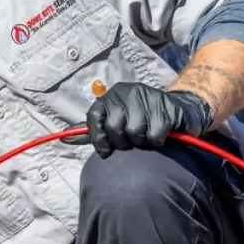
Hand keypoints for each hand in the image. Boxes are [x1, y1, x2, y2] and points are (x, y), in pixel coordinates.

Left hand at [85, 82, 212, 157]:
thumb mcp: (115, 121)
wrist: (179, 110)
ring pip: (135, 133)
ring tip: (146, 137)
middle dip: (123, 142)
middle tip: (132, 141)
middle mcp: (127, 92)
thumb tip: (64, 137)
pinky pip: (154, 137)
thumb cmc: (141, 120)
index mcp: (111, 96)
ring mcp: (148, 98)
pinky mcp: (166, 109)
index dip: (98, 138)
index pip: (94, 117)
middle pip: (115, 128)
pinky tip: (160, 136)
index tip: (106, 150)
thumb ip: (91, 131)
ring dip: (141, 143)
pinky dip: (157, 142)